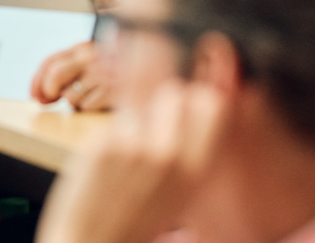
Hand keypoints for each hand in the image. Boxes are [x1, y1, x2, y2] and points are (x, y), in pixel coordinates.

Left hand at [30, 41, 110, 110]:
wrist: (152, 65)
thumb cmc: (116, 67)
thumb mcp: (91, 61)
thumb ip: (68, 70)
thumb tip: (41, 95)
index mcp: (83, 46)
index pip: (50, 61)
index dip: (36, 80)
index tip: (33, 96)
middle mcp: (91, 56)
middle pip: (56, 75)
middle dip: (49, 91)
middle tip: (51, 100)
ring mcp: (103, 73)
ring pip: (70, 96)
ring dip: (74, 102)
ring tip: (90, 96)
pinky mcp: (114, 90)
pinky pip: (88, 106)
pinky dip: (90, 107)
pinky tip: (102, 101)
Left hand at [35, 80, 227, 242]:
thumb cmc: (137, 222)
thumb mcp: (181, 192)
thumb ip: (191, 150)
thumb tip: (200, 97)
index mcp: (197, 170)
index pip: (212, 102)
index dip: (199, 98)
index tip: (190, 104)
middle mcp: (170, 154)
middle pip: (174, 92)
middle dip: (162, 105)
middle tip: (151, 130)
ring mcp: (135, 146)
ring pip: (137, 108)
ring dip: (131, 125)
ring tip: (124, 162)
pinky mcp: (102, 142)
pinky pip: (110, 124)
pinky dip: (107, 139)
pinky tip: (103, 169)